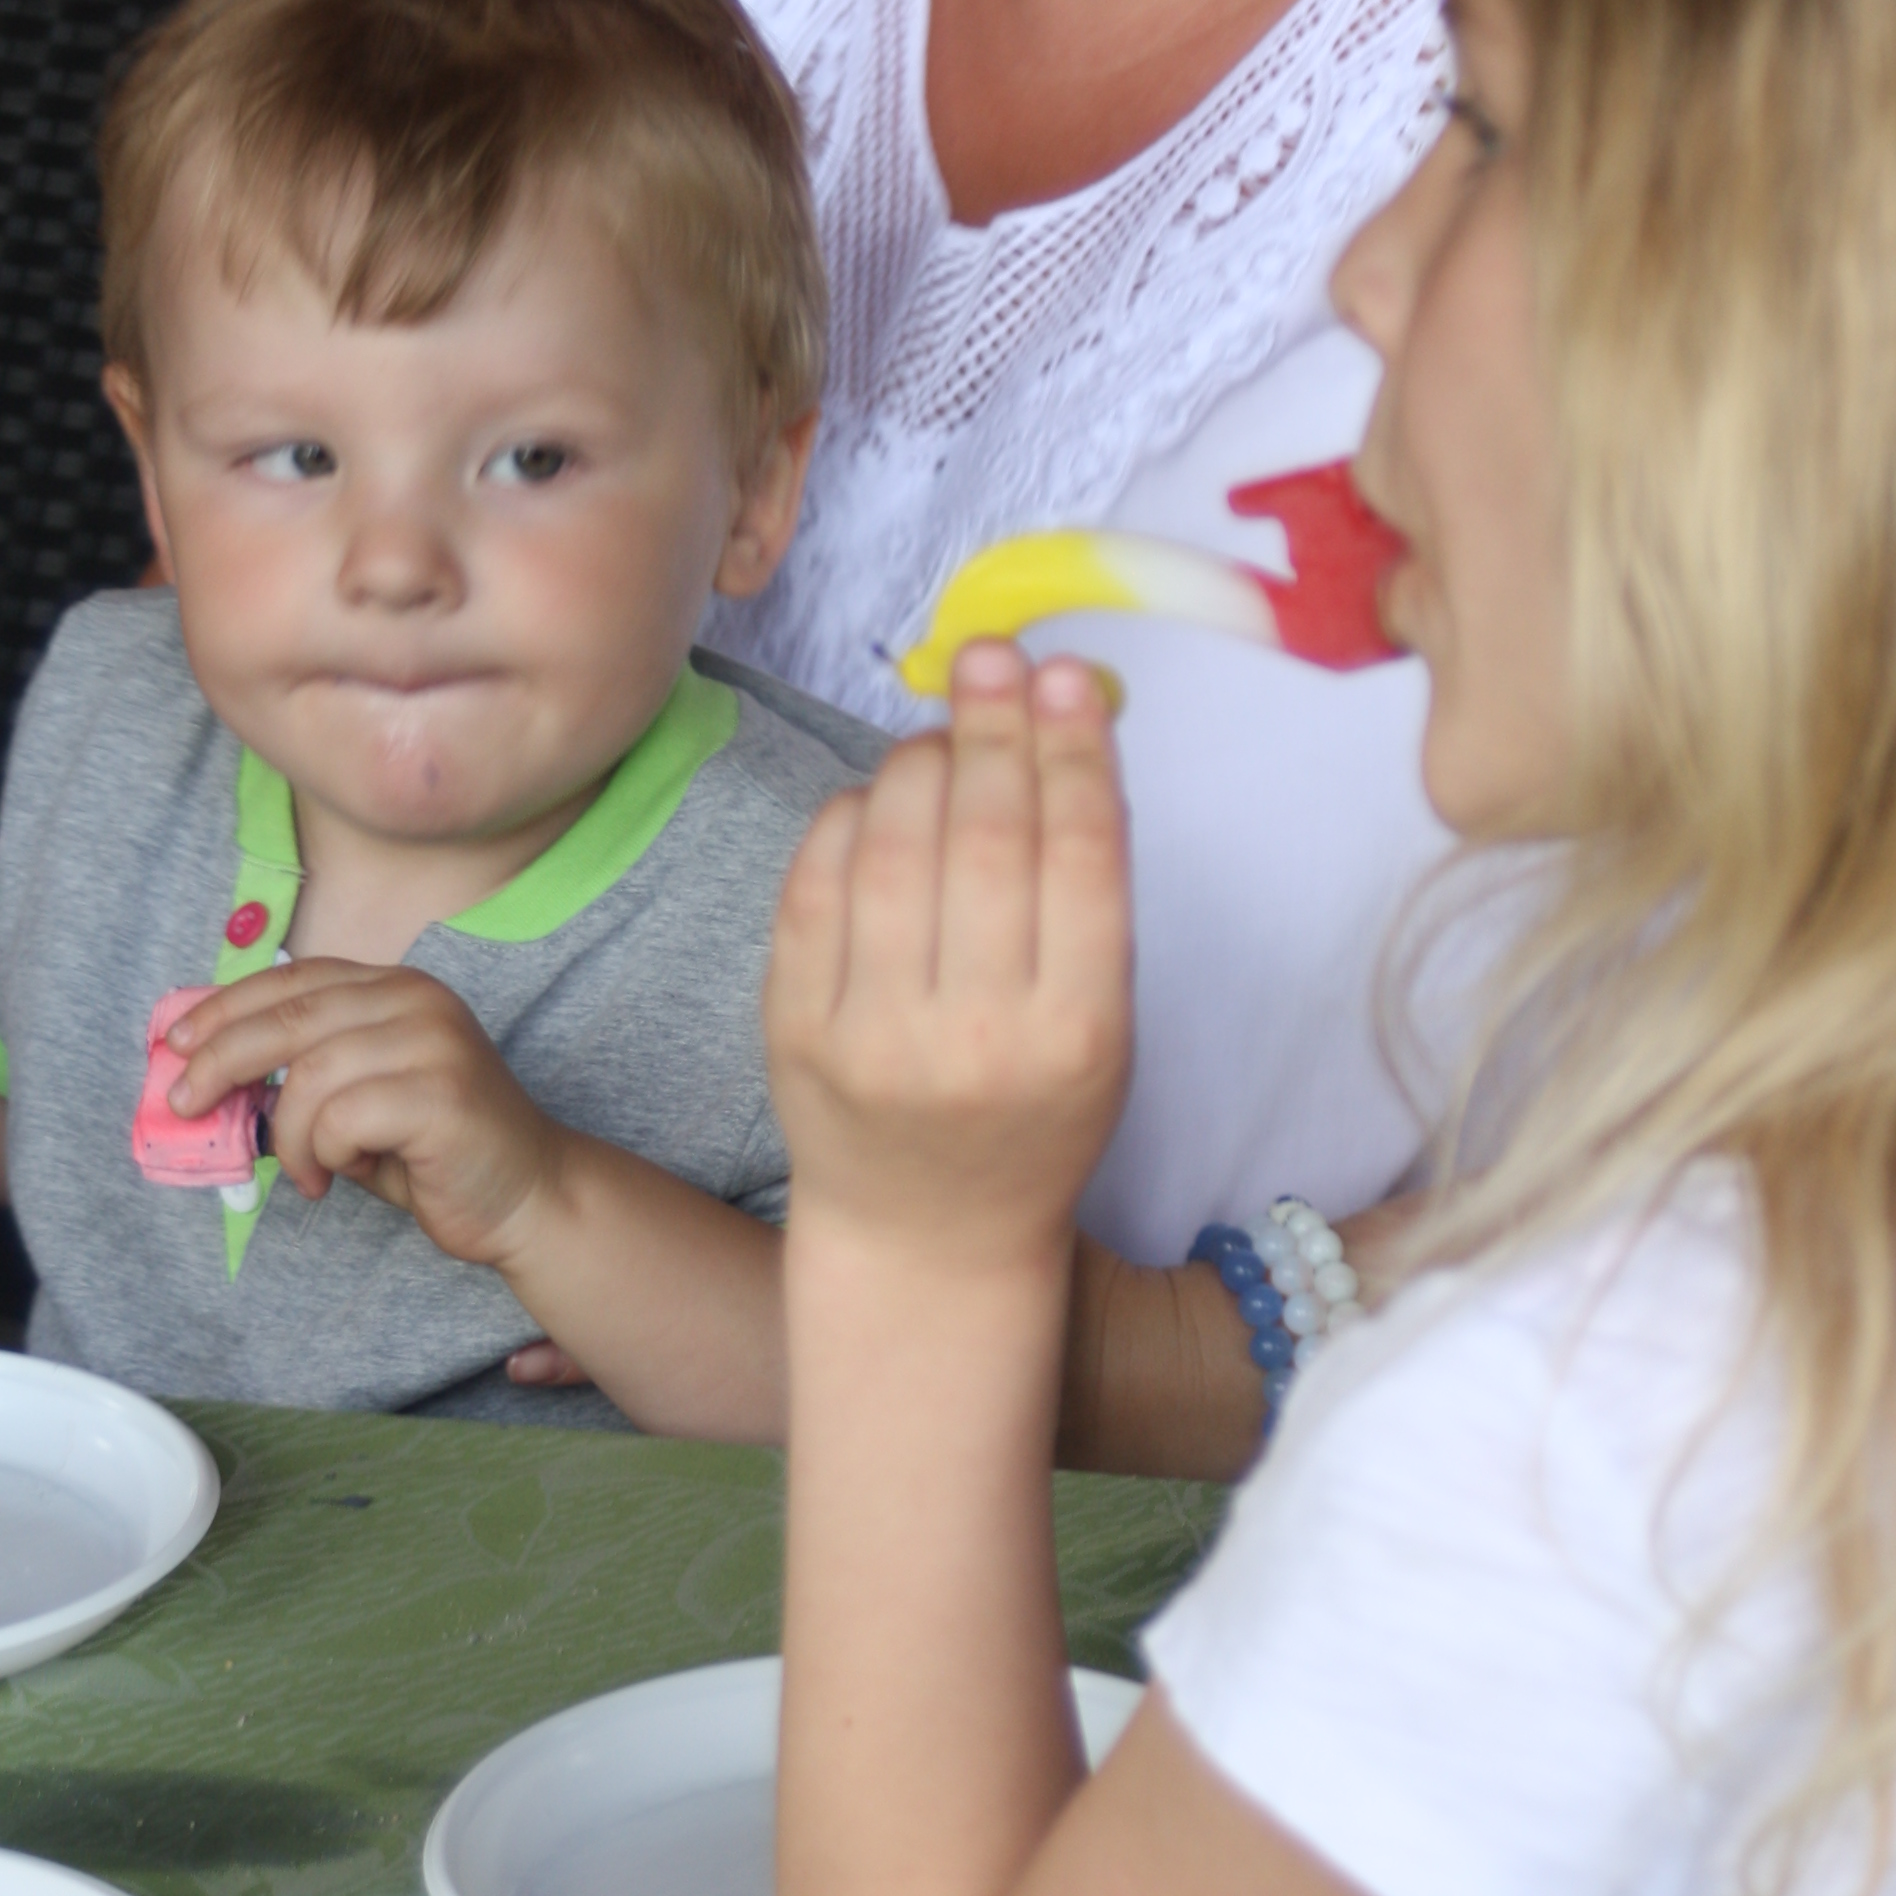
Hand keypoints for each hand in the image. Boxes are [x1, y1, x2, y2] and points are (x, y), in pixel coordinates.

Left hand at [167, 959, 559, 1270]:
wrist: (529, 1196)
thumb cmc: (434, 1151)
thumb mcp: (360, 1096)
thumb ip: (304, 1072)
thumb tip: (207, 1073)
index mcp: (399, 989)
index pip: (295, 979)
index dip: (227, 1006)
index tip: (176, 1041)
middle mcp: (419, 1001)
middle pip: (289, 1016)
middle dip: (220, 1061)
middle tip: (185, 1104)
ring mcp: (434, 1043)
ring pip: (309, 1077)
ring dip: (290, 1136)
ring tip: (308, 1171)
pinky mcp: (440, 1095)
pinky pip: (341, 1119)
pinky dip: (323, 1156)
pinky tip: (339, 1177)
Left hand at [766, 644, 1130, 1272]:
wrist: (927, 1237)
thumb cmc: (1037, 1117)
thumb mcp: (1101, 1030)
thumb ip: (1088, 903)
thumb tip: (1062, 737)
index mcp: (1076, 1036)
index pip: (1077, 858)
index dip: (1072, 751)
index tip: (1068, 675)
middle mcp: (974, 1037)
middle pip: (984, 840)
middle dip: (992, 729)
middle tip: (996, 658)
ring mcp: (873, 1036)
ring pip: (894, 850)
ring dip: (920, 763)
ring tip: (944, 730)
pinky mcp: (794, 1030)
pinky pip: (817, 887)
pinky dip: (851, 819)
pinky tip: (881, 795)